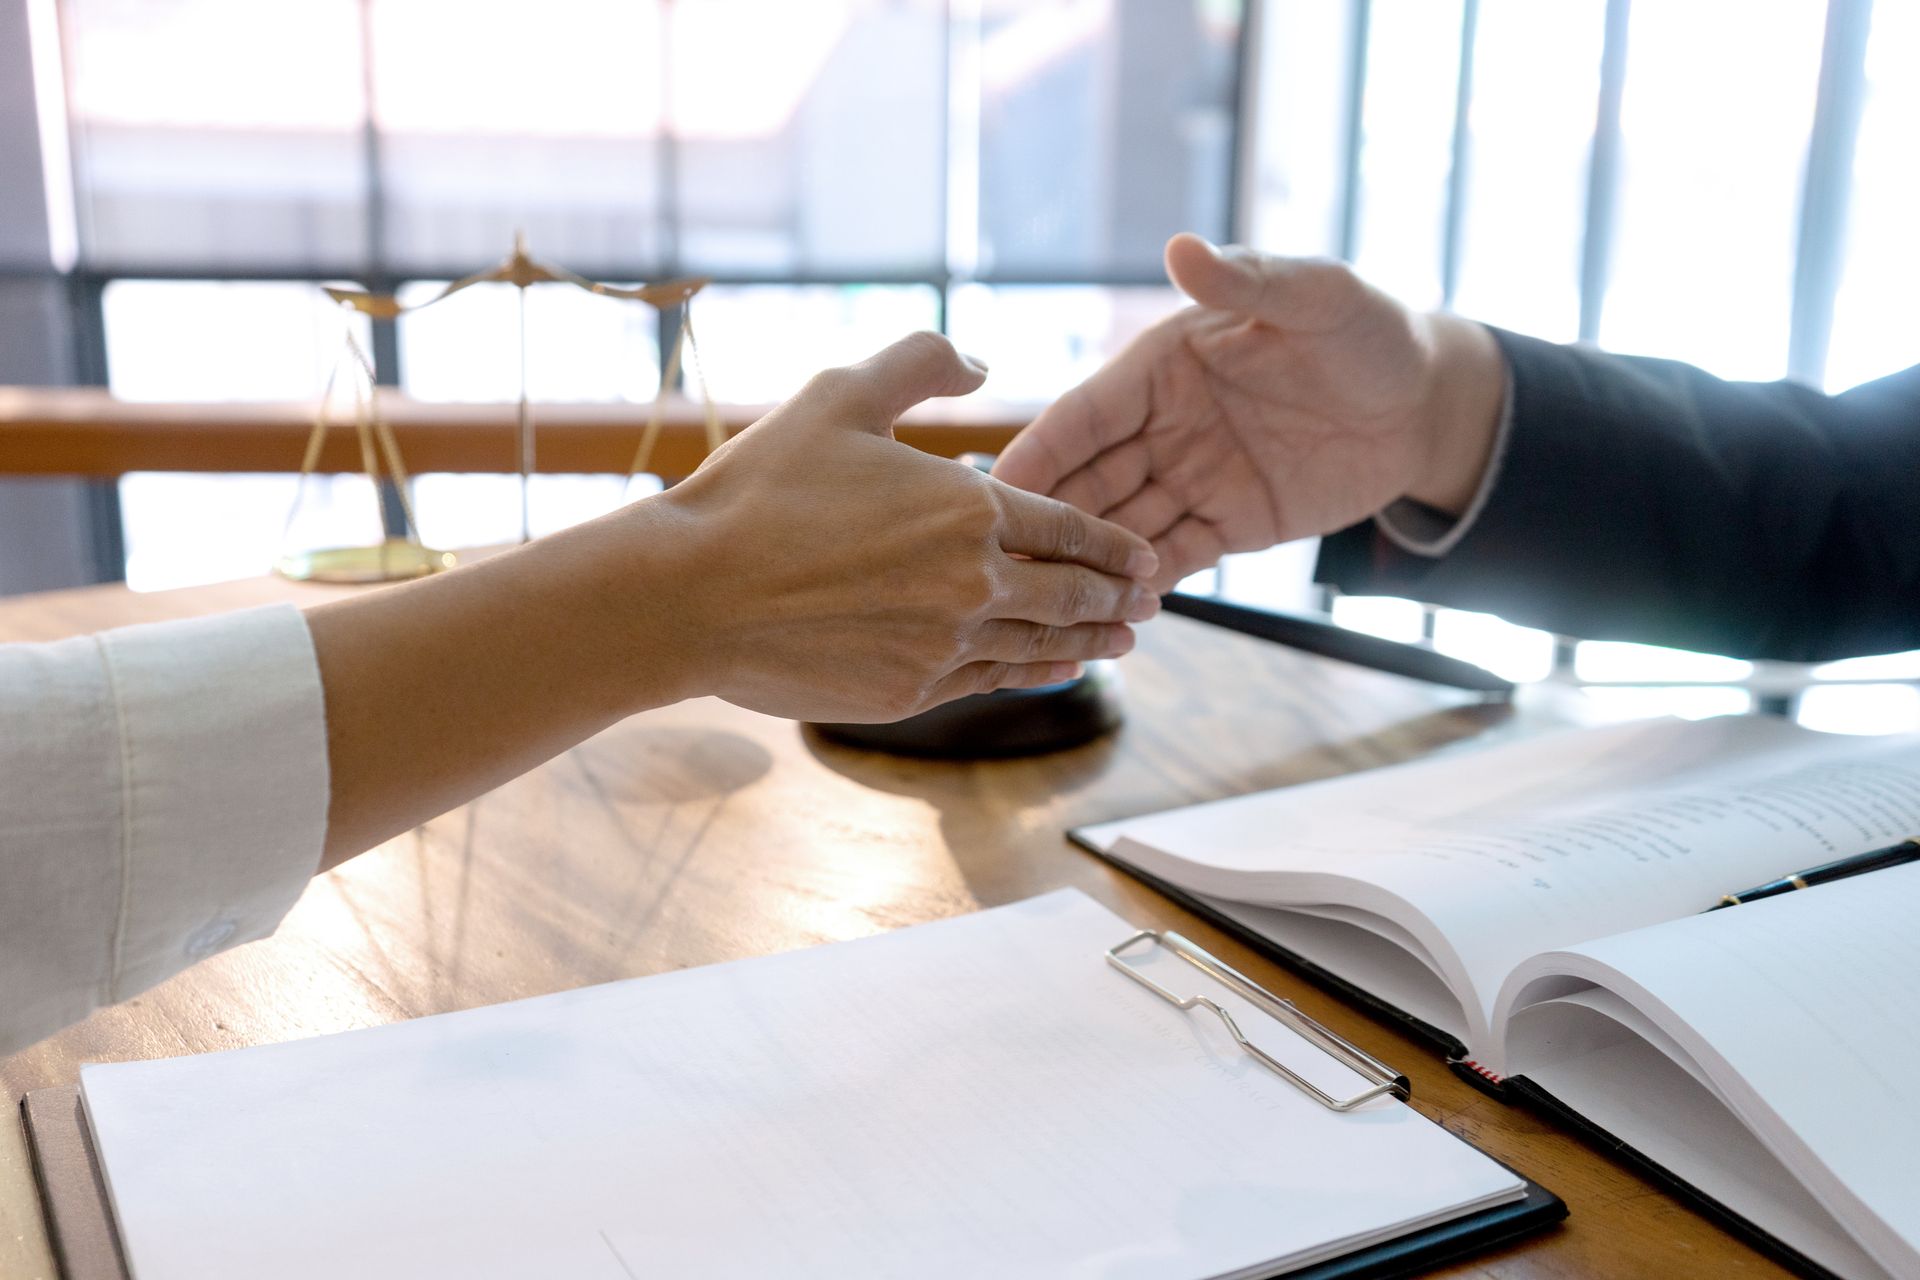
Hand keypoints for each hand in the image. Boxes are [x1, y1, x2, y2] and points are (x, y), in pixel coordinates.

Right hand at [654, 331, 1160, 722]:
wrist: (691, 596)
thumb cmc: (759, 490)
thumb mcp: (840, 395)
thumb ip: (920, 361)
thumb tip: (981, 361)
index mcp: (968, 509)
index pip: (1069, 526)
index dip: (1114, 542)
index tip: (1145, 554)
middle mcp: (973, 585)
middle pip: (1069, 594)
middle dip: (1117, 597)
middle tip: (1149, 601)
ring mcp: (944, 648)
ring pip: (1039, 646)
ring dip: (1088, 641)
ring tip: (1118, 641)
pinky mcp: (908, 694)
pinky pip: (990, 682)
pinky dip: (1031, 673)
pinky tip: (1049, 669)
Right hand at [991, 234, 1506, 592]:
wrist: (1426, 405)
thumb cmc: (1368, 332)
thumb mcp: (1314, 297)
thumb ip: (1247, 280)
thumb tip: (1181, 247)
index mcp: (1161, 366)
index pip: (1084, 415)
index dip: (1039, 451)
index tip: (992, 488)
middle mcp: (1162, 425)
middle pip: (1088, 480)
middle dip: (1046, 521)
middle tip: (1002, 566)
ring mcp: (1190, 479)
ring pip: (1122, 527)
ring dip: (1091, 564)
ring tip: (1058, 605)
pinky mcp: (1226, 526)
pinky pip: (1173, 559)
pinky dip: (1146, 586)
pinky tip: (1119, 615)